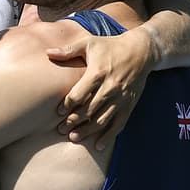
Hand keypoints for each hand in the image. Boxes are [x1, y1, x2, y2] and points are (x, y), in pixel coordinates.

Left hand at [47, 26, 157, 150]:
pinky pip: (119, 124)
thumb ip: (68, 50)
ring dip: (87, 131)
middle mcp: (110, 87)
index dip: (67, 105)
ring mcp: (121, 98)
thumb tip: (48, 53)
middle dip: (74, 121)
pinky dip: (109, 136)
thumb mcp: (89, 43)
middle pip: (89, 109)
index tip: (58, 112)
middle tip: (61, 129)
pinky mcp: (129, 104)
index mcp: (98, 73)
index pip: (79, 94)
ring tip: (73, 138)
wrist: (142, 51)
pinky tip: (98, 146)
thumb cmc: (111, 46)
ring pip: (102, 119)